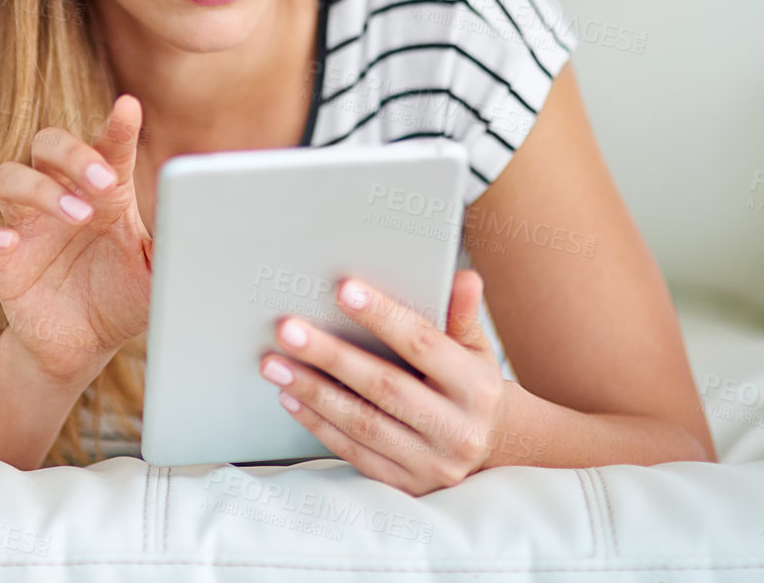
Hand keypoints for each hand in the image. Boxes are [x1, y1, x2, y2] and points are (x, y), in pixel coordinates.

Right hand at [0, 94, 150, 386]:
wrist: (83, 350)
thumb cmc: (121, 298)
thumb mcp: (157, 273)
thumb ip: (175, 242)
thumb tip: (207, 217)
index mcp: (102, 193)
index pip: (106, 147)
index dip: (116, 127)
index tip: (129, 109)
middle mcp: (59, 197)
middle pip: (48, 144)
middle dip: (74, 153)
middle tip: (105, 181)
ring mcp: (25, 226)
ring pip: (9, 177)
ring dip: (40, 188)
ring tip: (78, 216)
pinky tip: (7, 243)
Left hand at [258, 269, 505, 495]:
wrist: (489, 448)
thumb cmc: (468, 384)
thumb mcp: (475, 349)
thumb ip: (462, 315)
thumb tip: (465, 279)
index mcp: (476, 388)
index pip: (423, 344)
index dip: (383, 316)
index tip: (342, 289)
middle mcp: (458, 430)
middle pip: (384, 386)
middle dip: (331, 356)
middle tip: (288, 329)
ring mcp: (432, 463)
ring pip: (362, 423)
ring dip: (312, 391)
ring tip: (274, 363)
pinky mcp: (406, 484)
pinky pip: (354, 452)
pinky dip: (317, 423)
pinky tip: (290, 396)